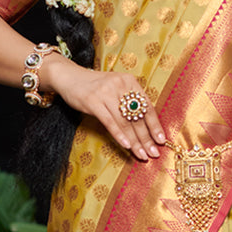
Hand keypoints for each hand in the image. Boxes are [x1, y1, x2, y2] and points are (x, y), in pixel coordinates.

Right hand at [46, 55, 165, 160]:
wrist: (70, 76)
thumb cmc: (95, 86)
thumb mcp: (116, 88)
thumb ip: (129, 102)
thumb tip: (145, 127)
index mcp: (130, 81)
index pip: (147, 106)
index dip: (155, 125)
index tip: (161, 140)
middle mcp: (120, 85)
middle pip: (137, 116)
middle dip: (147, 137)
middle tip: (153, 153)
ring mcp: (106, 93)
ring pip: (125, 122)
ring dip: (135, 141)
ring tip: (141, 154)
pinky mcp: (93, 101)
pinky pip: (109, 121)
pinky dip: (119, 135)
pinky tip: (126, 146)